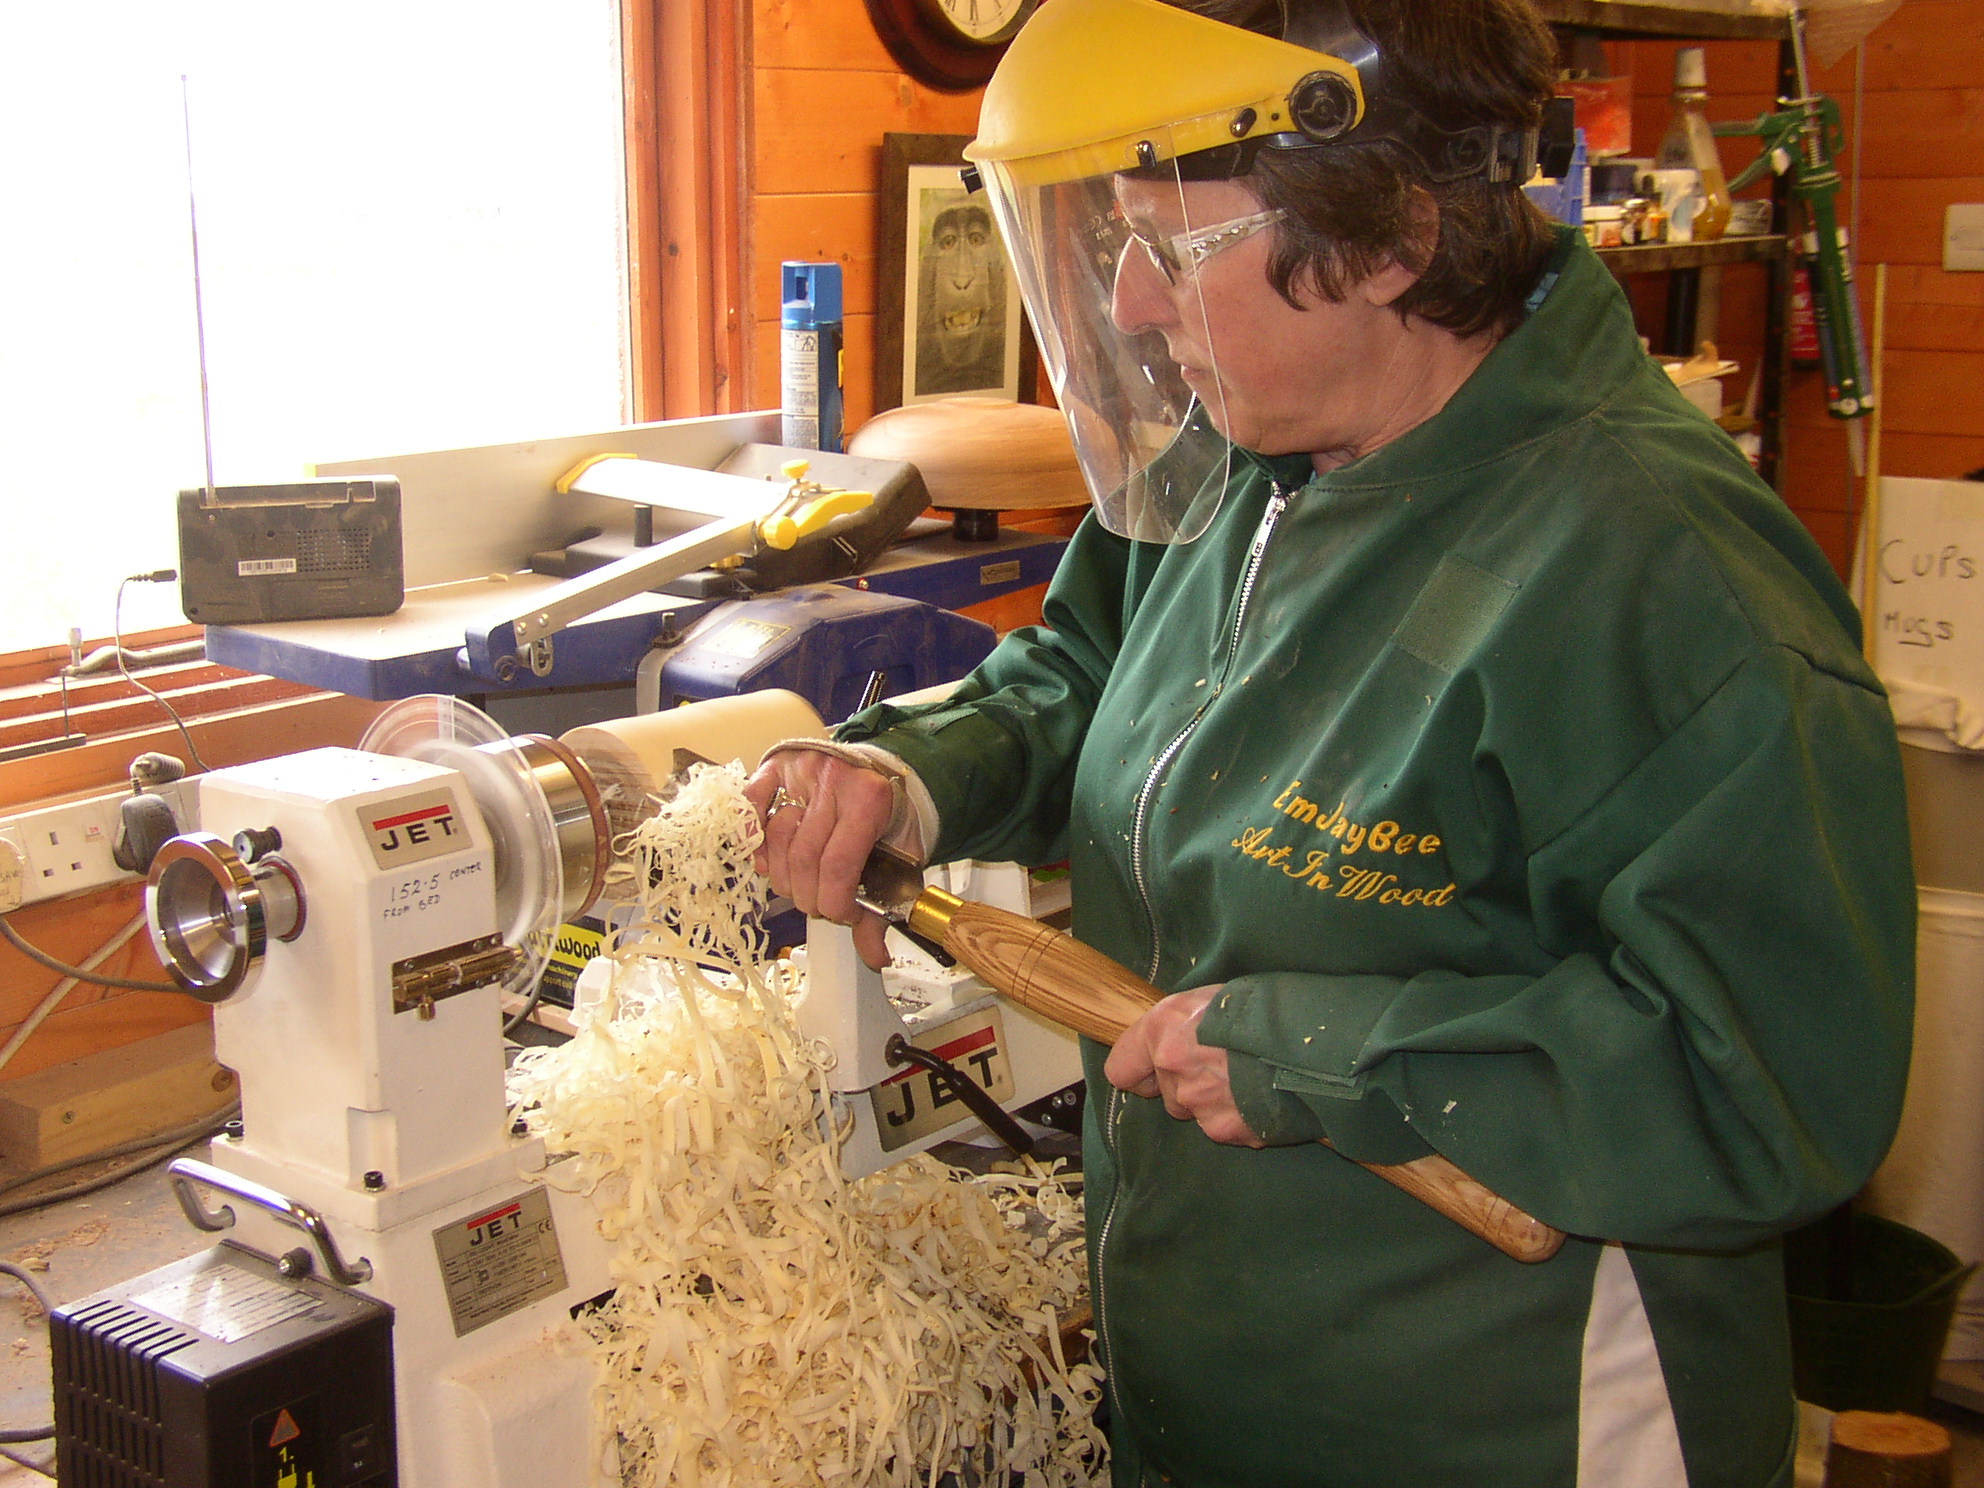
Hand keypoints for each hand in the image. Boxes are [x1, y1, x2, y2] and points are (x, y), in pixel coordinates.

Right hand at [744, 749, 897, 967]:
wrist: (884, 772)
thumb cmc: (890, 819)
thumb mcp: (899, 860)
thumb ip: (881, 911)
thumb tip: (875, 959)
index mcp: (870, 800)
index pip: (838, 868)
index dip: (834, 905)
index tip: (842, 914)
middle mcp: (834, 779)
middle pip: (804, 859)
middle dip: (807, 896)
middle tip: (817, 903)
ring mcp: (802, 769)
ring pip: (775, 838)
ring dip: (780, 875)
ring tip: (798, 882)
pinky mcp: (778, 764)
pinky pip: (751, 803)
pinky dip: (753, 837)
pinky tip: (768, 857)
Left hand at [1104, 985, 1262, 1147]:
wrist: (1311, 1039)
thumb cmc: (1263, 1007)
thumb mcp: (1213, 998)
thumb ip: (1184, 1025)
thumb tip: (1177, 1036)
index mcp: (1162, 1031)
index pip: (1121, 1069)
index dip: (1138, 1072)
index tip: (1151, 1072)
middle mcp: (1173, 1071)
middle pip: (1168, 1094)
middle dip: (1189, 1086)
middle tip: (1224, 1066)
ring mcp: (1200, 1105)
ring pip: (1198, 1112)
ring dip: (1217, 1102)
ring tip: (1251, 1079)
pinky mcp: (1229, 1130)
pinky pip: (1228, 1127)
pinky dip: (1243, 1117)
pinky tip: (1264, 1096)